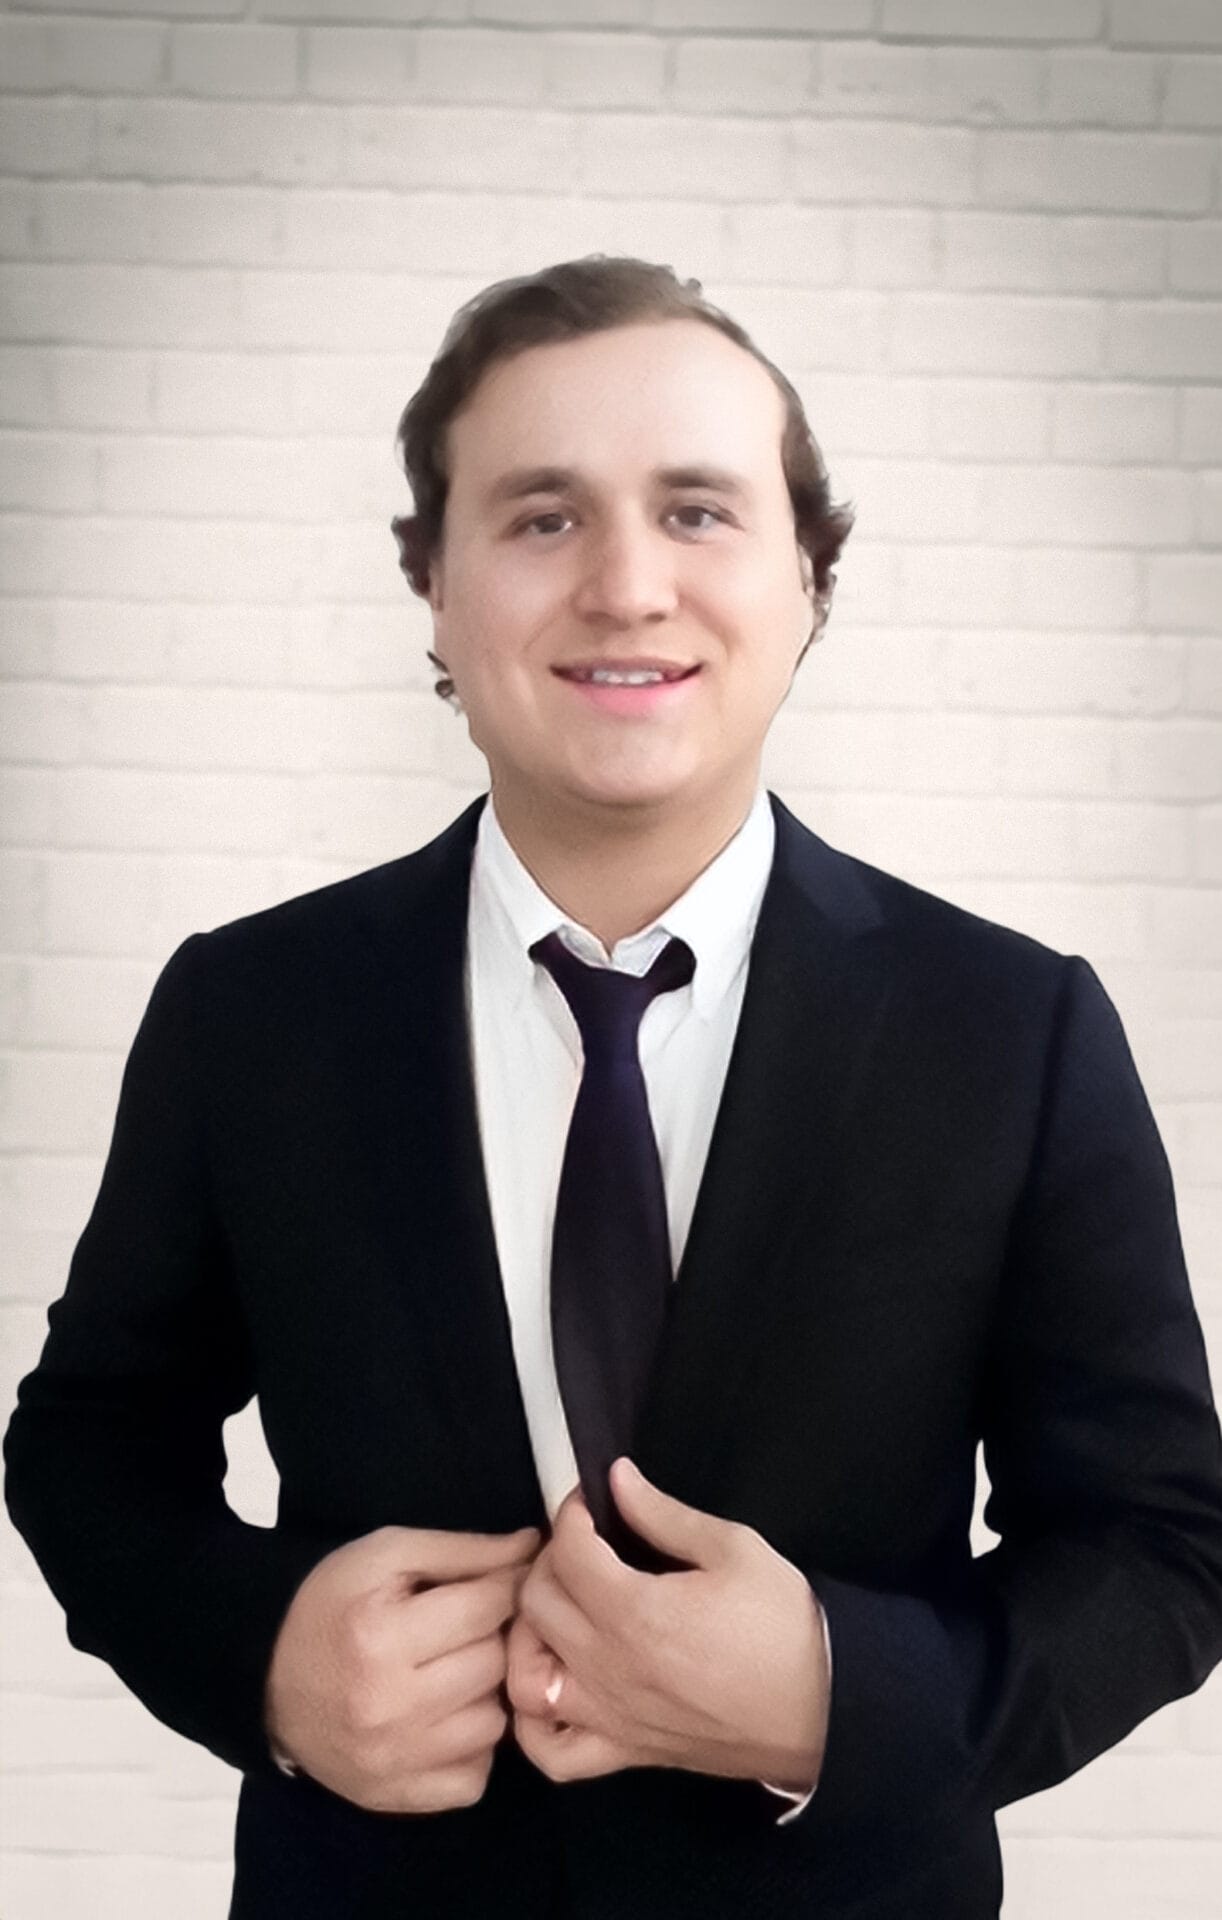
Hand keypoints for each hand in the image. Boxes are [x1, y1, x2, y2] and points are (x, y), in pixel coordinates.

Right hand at [264, 1522, 541, 1812]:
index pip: (489, 1606)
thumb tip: (532, 1548)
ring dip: (485, 1694)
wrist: (265, 1677)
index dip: (503, 1584)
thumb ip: (463, 1550)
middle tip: (468, 1628)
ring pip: (494, 1723)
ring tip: (454, 1673)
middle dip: (490, 1637)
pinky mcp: (397, 1798)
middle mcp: (389, 1707)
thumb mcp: (385, 1555)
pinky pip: (475, 1778)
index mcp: (381, 1636)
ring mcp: (394, 1762)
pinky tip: (446, 1719)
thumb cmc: (331, 1604)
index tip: (496, 1582)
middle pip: (494, 1663)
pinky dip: (471, 1748)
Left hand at [506, 1458, 828, 1791]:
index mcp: (633, 1611)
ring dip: (527, 1635)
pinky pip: (551, 1751)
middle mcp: (607, 1666)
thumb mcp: (735, 1550)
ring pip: (524, 1675)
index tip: (590, 1500)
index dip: (572, 1512)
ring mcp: (610, 1716)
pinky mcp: (623, 1752)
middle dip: (550, 1560)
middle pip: (536, 1602)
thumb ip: (665, 1514)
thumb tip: (616, 1479)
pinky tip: (555, 1684)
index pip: (568, 1551)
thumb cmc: (781, 1626)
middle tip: (583, 1546)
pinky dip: (534, 1721)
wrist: (822, 1710)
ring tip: (561, 1611)